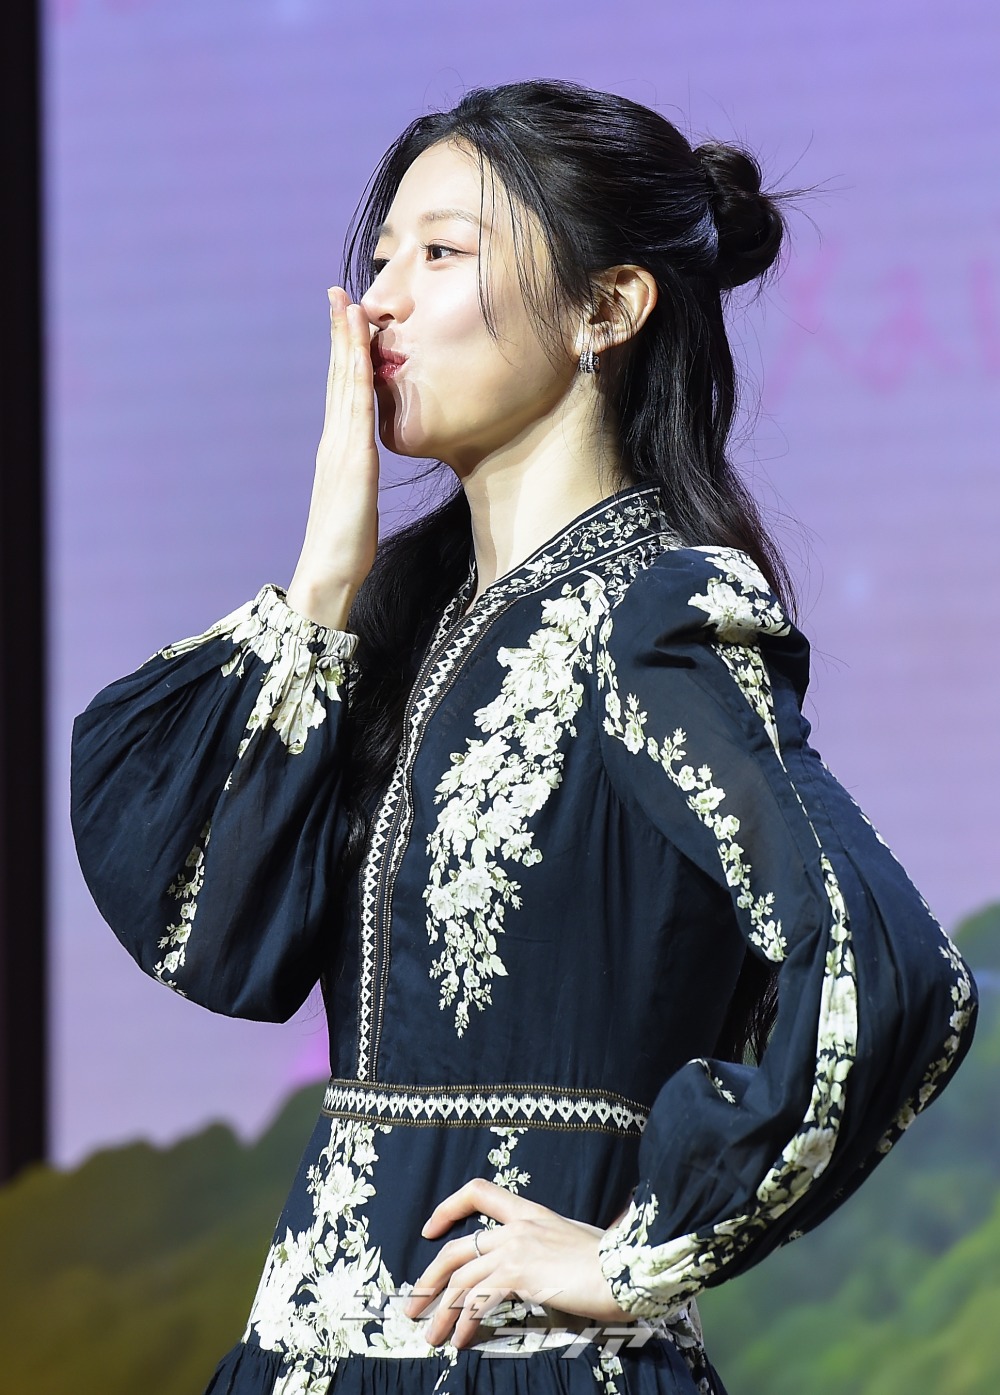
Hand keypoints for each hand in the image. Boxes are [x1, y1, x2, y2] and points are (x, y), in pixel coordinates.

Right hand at [285, 287, 380, 628]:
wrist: (329, 575)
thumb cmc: (346, 547)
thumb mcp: (358, 501)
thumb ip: (360, 478)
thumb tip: (365, 469)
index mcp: (339, 449)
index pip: (343, 391)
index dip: (344, 353)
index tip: (347, 319)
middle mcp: (335, 442)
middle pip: (338, 377)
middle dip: (339, 333)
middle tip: (339, 293)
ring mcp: (340, 449)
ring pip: (344, 385)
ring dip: (346, 343)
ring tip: (347, 305)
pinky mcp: (352, 463)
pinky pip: (356, 411)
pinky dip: (357, 377)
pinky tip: (361, 353)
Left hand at [403, 1178, 639, 1349]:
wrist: (625, 1268)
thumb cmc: (610, 1260)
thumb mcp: (574, 1239)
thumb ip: (549, 1245)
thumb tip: (540, 1265)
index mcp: (530, 1212)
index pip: (478, 1192)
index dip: (447, 1208)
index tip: (429, 1229)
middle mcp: (517, 1227)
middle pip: (456, 1248)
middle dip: (429, 1279)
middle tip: (415, 1305)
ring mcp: (516, 1249)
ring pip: (461, 1280)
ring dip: (442, 1312)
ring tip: (433, 1336)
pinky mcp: (519, 1275)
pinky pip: (478, 1300)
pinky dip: (464, 1322)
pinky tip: (461, 1340)